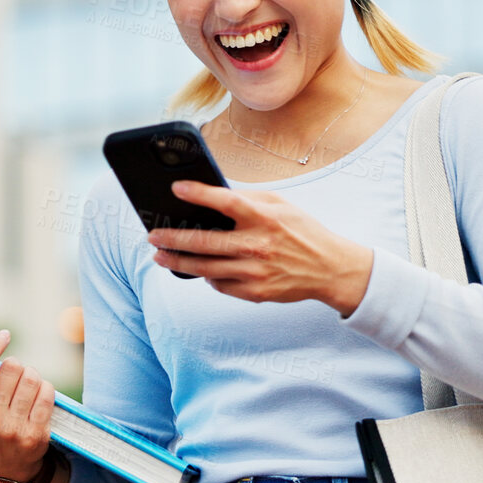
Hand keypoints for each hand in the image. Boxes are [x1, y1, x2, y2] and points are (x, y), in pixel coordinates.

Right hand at [0, 330, 56, 482]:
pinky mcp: (36, 433)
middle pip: (12, 367)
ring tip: (24, 386)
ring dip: (31, 376)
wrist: (5, 466)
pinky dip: (44, 389)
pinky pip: (47, 393)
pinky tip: (37, 396)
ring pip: (32, 378)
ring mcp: (14, 427)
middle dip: (14, 365)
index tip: (3, 335)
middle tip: (12, 375)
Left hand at [148, 180, 374, 315]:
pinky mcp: (254, 292)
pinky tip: (200, 269)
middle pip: (204, 241)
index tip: (177, 189)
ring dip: (178, 262)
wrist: (329, 268)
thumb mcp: (280, 205)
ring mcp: (254, 272)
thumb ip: (249, 199)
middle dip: (172, 238)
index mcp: (264, 218)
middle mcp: (257, 245)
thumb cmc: (302, 232)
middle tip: (153, 236)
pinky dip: (208, 276)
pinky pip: (220, 285)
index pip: (226, 202)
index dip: (199, 194)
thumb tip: (213, 195)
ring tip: (160, 256)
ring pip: (204, 269)